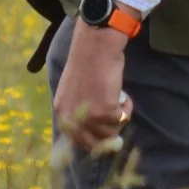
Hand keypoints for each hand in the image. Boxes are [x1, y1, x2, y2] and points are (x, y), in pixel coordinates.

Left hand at [52, 23, 134, 156]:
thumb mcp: (75, 90)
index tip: (106, 138)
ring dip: (119, 117)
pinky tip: (123, 94)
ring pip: (111, 133)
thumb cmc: (89, 62)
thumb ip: (80, 111)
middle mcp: (70, 117)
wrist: (96, 45)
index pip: (76, 140)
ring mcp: (87, 116)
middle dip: (109, 135)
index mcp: (61, 111)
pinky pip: (122, 120)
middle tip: (118, 125)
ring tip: (118, 98)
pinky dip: (127, 108)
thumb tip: (97, 135)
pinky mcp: (104, 111)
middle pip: (94, 143)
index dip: (94, 140)